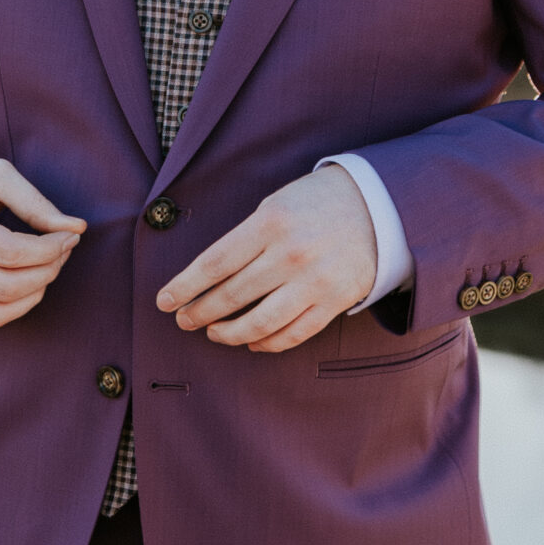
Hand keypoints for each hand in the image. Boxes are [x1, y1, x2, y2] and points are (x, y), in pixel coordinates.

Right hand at [0, 155, 85, 330]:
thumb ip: (35, 201)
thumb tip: (77, 228)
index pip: (10, 252)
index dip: (50, 249)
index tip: (70, 236)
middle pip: (7, 286)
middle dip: (49, 270)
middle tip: (63, 250)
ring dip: (36, 292)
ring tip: (48, 266)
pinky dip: (16, 307)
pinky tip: (27, 282)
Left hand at [155, 165, 376, 354]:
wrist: (379, 206)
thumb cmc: (316, 202)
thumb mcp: (276, 204)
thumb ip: (245, 237)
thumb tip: (206, 277)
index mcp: (270, 223)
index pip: (214, 263)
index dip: (184, 287)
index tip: (164, 302)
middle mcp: (291, 254)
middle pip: (231, 295)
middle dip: (200, 312)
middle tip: (184, 320)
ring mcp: (314, 281)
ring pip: (259, 323)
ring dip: (229, 333)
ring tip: (213, 332)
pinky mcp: (334, 301)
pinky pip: (293, 333)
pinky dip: (266, 342)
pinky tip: (251, 342)